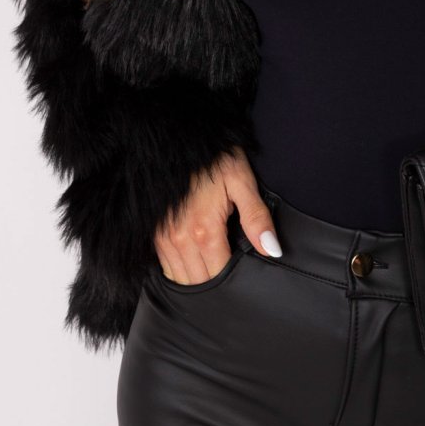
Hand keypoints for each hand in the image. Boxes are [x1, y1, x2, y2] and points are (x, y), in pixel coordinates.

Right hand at [154, 146, 281, 282]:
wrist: (178, 139)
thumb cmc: (214, 158)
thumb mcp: (241, 180)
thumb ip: (256, 218)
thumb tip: (272, 251)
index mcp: (204, 230)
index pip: (220, 275)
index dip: (235, 282)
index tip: (246, 281)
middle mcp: (179, 239)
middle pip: (199, 282)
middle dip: (217, 286)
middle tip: (233, 282)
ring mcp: (162, 238)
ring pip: (180, 279)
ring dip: (197, 281)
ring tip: (215, 277)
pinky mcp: (153, 233)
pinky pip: (165, 267)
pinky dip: (179, 271)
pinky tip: (194, 266)